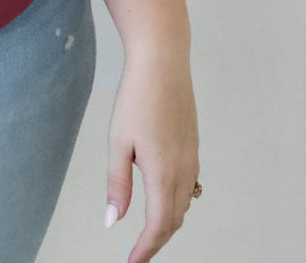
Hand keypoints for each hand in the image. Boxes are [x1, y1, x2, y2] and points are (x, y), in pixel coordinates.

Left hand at [104, 49, 199, 260]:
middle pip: (174, 219)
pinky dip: (177, 200)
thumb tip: (113, 221)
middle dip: (157, 239)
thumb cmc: (137, 98)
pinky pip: (189, 184)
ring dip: (168, 221)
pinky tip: (165, 196)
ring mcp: (191, 157)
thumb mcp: (119, 142)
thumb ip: (117, 184)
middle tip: (138, 252)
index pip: (159, 225)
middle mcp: (183, 170)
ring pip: (183, 203)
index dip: (146, 249)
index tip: (133, 262)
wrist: (163, 62)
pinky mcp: (192, 144)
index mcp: (163, 173)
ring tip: (149, 230)